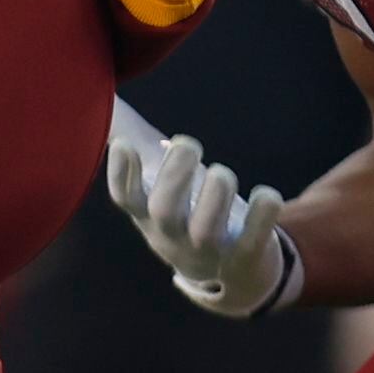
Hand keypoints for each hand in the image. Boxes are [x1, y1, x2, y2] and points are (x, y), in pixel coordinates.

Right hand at [108, 113, 300, 316]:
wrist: (232, 277)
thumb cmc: (189, 214)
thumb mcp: (160, 186)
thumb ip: (136, 144)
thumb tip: (105, 96)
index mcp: (148, 215)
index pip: (125, 198)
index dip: (121, 173)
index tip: (126, 145)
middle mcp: (173, 237)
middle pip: (164, 211)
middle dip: (175, 175)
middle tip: (190, 144)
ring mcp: (209, 252)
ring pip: (206, 230)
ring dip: (215, 194)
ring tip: (221, 172)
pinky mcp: (245, 259)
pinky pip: (253, 241)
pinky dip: (262, 217)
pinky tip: (268, 194)